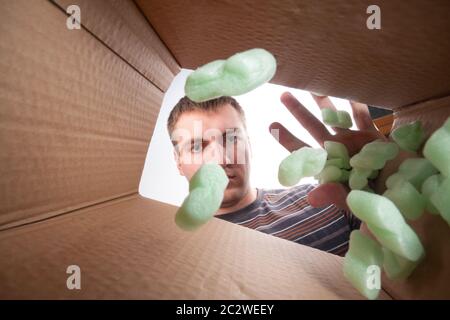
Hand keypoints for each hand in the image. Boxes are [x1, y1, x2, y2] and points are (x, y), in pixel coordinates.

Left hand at [269, 92, 384, 210]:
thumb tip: (310, 197)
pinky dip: (355, 104)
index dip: (287, 139)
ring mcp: (355, 143)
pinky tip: (347, 87)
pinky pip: (362, 117)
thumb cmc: (379, 204)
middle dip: (299, 112)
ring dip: (323, 103)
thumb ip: (334, 196)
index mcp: (329, 167)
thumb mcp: (355, 202)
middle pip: (313, 128)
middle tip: (284, 95)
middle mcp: (338, 152)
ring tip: (313, 85)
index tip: (271, 125)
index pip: (303, 152)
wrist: (409, 197)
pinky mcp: (374, 138)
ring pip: (335, 118)